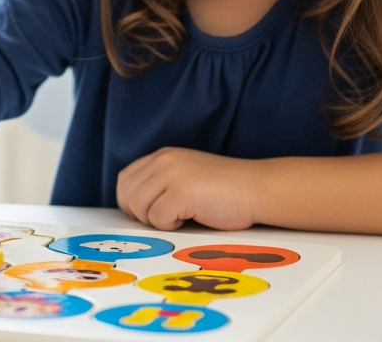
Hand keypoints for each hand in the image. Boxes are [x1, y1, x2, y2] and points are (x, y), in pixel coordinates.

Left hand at [116, 147, 259, 230]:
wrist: (257, 188)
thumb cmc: (225, 190)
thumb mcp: (185, 176)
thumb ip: (160, 184)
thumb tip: (133, 208)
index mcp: (162, 156)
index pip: (124, 180)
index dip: (131, 202)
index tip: (150, 213)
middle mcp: (163, 161)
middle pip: (128, 196)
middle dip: (143, 215)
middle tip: (169, 218)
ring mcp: (171, 175)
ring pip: (139, 209)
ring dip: (158, 220)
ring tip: (182, 215)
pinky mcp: (181, 192)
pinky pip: (158, 219)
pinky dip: (171, 225)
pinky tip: (191, 217)